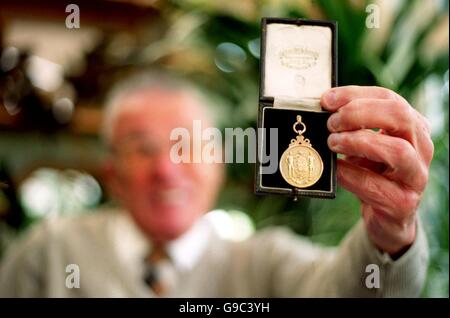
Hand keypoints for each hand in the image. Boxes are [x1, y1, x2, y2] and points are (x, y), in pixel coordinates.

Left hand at [321, 86, 433, 256]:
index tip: (326, 100)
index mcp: (412, 126)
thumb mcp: (364, 145)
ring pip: (397, 150)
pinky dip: (350, 175)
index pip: (389, 98)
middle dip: (360, 114)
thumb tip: (321, 109)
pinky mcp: (403, 203)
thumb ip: (350, 127)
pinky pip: (376, 186)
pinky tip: (335, 170)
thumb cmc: (372, 174)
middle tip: (331, 123)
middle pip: (400, 116)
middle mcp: (421, 147)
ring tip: (333, 143)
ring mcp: (415, 176)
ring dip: (358, 142)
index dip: (355, 95)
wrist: (386, 216)